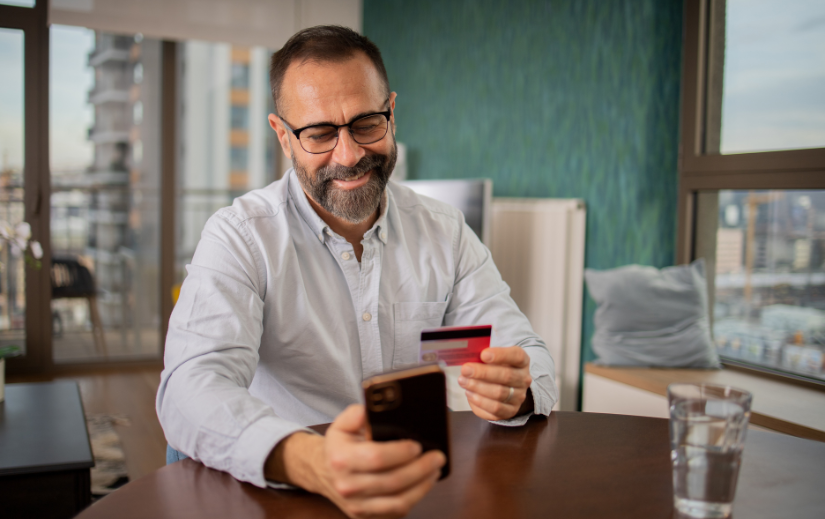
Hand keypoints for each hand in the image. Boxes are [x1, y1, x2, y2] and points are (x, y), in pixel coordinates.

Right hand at [266, 404, 444, 518]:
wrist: (324, 473)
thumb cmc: (340, 447)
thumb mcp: (342, 424)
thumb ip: (357, 413)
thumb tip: (373, 410)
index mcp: (341, 459)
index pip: (376, 458)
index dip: (401, 452)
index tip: (417, 446)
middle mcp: (347, 485)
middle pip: (392, 481)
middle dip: (420, 469)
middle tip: (437, 457)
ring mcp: (356, 505)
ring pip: (398, 502)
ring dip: (422, 486)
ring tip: (435, 470)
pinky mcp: (365, 516)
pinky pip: (396, 512)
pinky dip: (415, 498)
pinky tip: (423, 484)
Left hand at [458, 346, 532, 420]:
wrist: (504, 386)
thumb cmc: (495, 368)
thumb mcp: (493, 357)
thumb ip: (484, 356)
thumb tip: (468, 357)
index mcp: (522, 361)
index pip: (516, 356)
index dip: (501, 355)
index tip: (483, 354)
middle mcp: (523, 379)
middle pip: (506, 376)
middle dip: (483, 373)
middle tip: (466, 370)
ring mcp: (518, 396)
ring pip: (499, 393)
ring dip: (478, 387)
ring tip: (464, 382)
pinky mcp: (510, 411)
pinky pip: (495, 409)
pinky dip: (480, 402)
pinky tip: (470, 393)